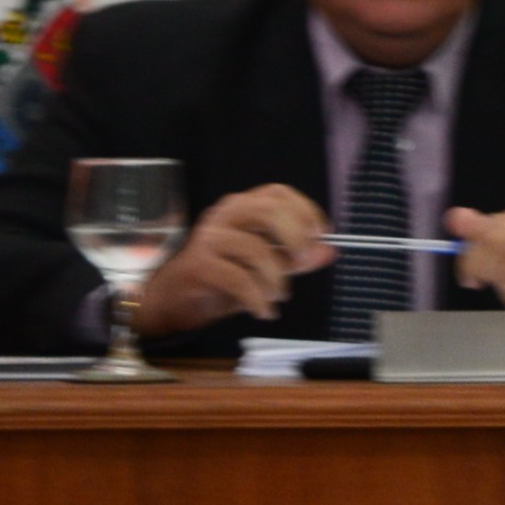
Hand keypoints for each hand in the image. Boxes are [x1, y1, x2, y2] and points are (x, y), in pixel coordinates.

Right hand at [135, 183, 330, 334]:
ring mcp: (209, 239)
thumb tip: (329, 251)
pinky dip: (259, 300)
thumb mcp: (266, 266)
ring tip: (277, 296)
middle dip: (294, 237)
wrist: (175, 299)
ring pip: (256, 250)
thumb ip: (296, 258)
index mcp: (242, 208)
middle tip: (303, 262)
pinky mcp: (198, 266)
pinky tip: (263, 311)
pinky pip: (240, 280)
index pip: (278, 194)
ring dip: (276, 279)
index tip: (320, 235)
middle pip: (268, 211)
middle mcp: (224, 216)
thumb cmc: (223, 276)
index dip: (305, 211)